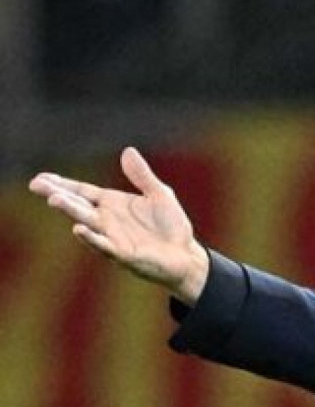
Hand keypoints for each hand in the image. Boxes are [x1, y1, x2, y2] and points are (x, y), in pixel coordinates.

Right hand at [28, 147, 209, 303]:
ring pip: (87, 222)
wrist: (186, 255)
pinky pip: (104, 245)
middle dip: (58, 194)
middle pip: (78, 204)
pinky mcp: (123, 253)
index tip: (41, 177)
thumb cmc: (171, 226)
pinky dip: (92, 238)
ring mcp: (112, 237)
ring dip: (71, 211)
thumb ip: (142, 175)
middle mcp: (107, 220)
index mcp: (112, 203)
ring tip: (54, 200)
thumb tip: (128, 150)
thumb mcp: (159, 194)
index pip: (82, 191)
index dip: (62, 184)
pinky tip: (79, 229)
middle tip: (36, 185)